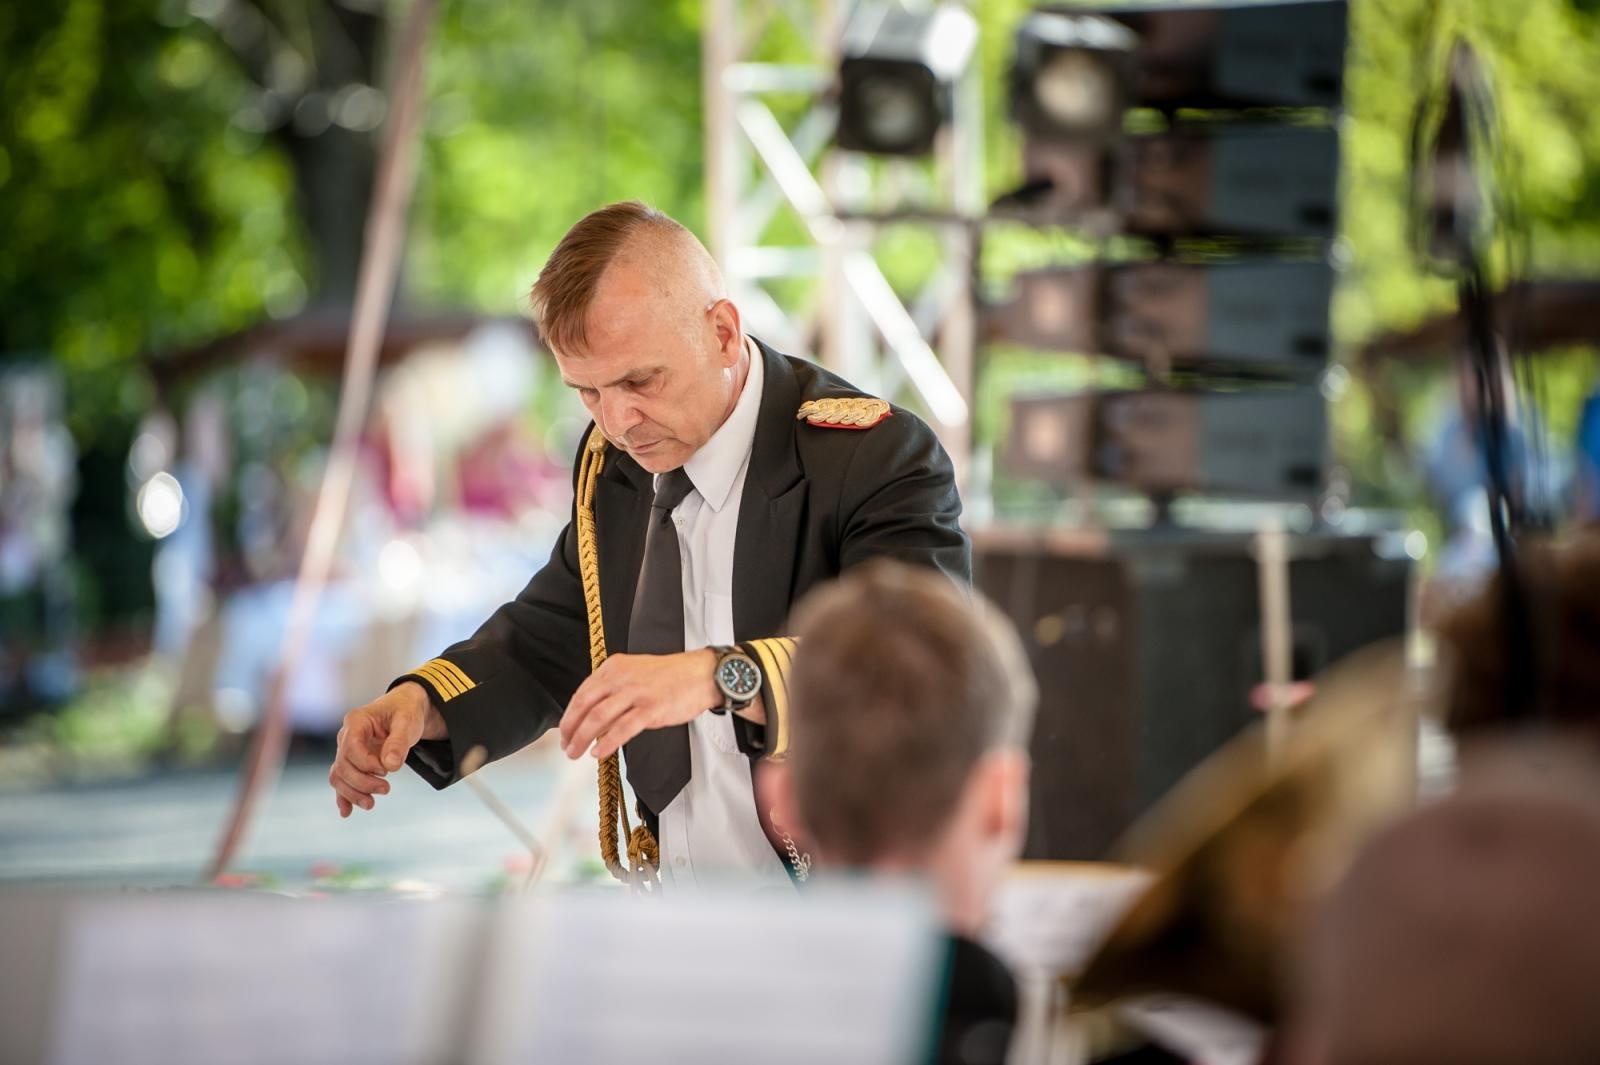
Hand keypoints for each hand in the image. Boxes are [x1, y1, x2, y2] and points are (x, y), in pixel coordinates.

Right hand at [328, 682, 442, 817]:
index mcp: (356, 721)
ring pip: (338, 776)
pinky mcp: (351, 762)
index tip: (386, 771)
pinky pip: (341, 781)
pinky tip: (347, 813)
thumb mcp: (408, 722)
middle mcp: (345, 735)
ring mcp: (345, 749)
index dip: (366, 764)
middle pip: (343, 765)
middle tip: (386, 789)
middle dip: (362, 782)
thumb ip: (399, 742)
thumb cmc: (405, 712)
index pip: (351, 747)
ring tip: (371, 804)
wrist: (404, 709)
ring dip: (352, 793)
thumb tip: (390, 766)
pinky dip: (343, 796)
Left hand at [559, 650, 718, 760]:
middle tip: (566, 746)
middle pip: (585, 705)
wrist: (703, 674)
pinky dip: (607, 743)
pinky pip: (622, 729)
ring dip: (583, 738)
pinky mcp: (651, 709)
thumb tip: (594, 714)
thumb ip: (614, 687)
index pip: (583, 692)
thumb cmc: (672, 676)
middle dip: (570, 729)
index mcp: (615, 667)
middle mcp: (622, 677)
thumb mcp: (636, 672)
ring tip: (576, 753)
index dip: (569, 715)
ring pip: (598, 717)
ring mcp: (636, 693)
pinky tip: (598, 753)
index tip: (565, 731)